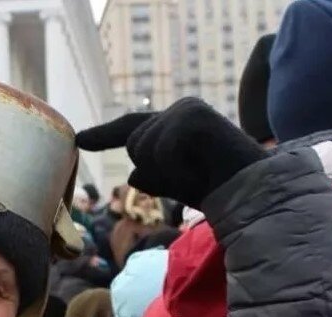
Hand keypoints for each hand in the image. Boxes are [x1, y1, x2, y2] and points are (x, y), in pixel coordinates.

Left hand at [76, 98, 266, 207]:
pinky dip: (176, 168)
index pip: (130, 128)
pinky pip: (161, 150)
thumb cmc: (217, 188)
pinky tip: (200, 168)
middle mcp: (178, 110)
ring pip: (143, 148)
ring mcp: (186, 110)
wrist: (251, 191)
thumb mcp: (176, 185)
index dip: (104, 135)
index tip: (80, 140)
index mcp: (173, 124)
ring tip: (197, 171)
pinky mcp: (193, 116)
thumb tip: (132, 174)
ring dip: (166, 170)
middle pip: (134, 144)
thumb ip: (154, 177)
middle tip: (190, 176)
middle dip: (153, 169)